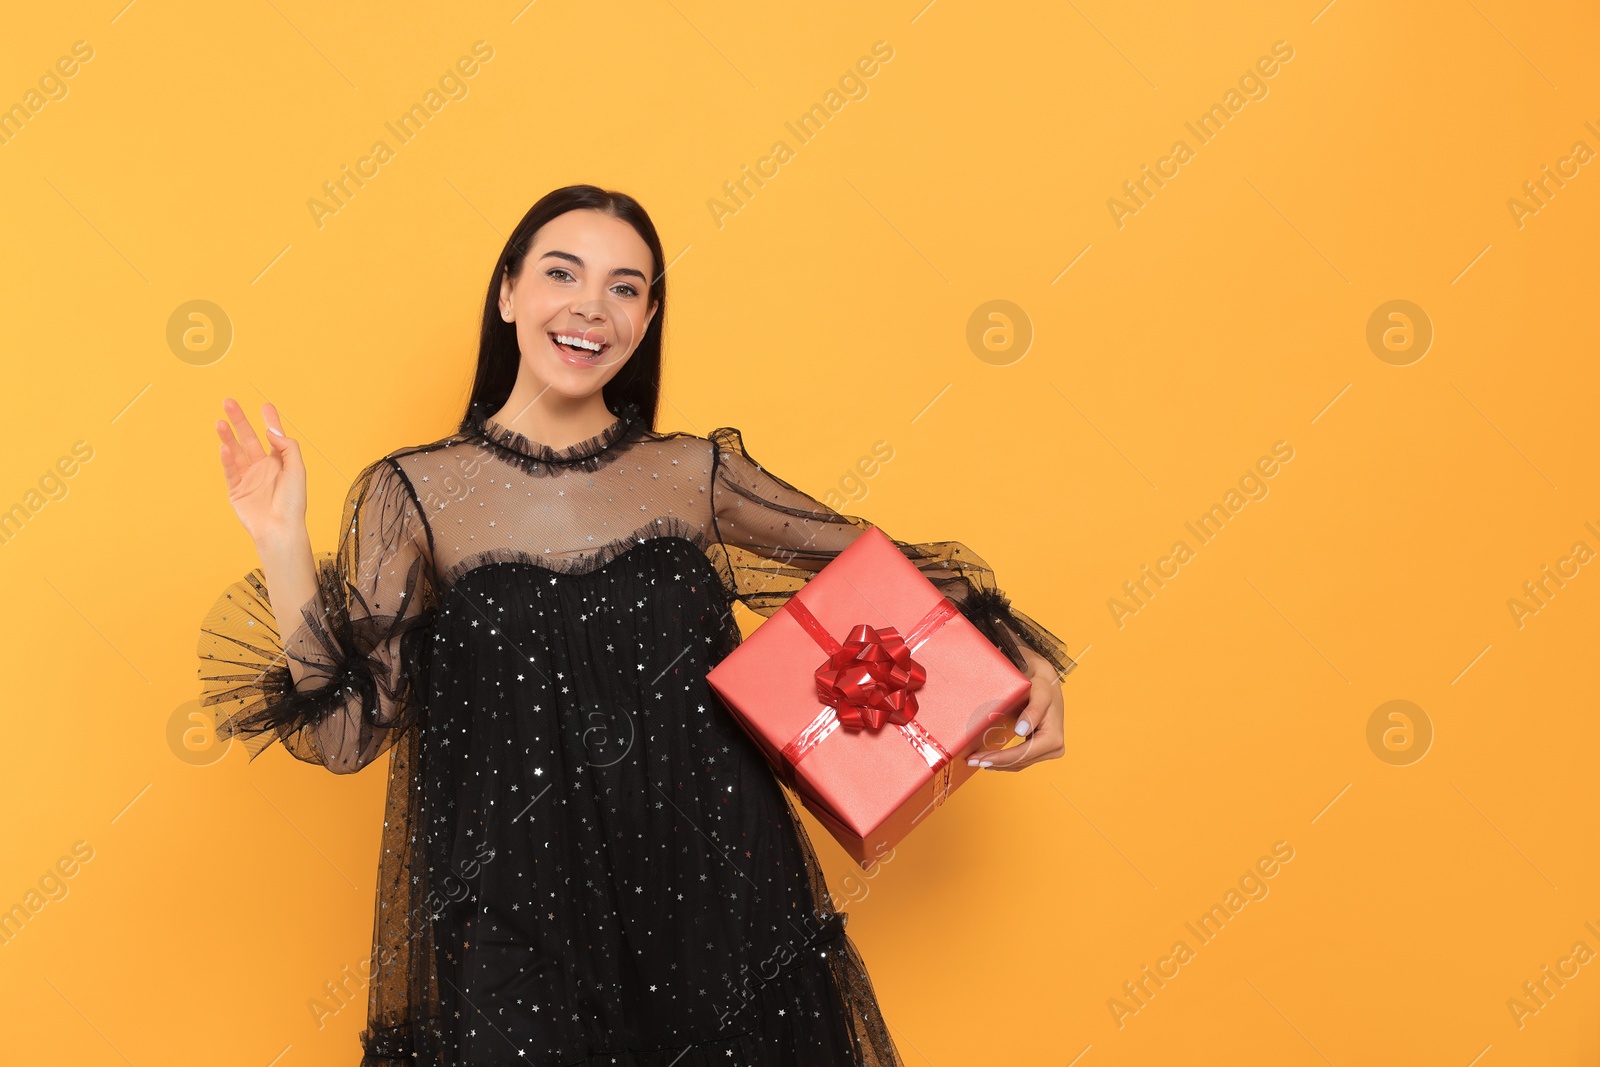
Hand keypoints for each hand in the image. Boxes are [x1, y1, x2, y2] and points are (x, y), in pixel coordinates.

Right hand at [215, 397, 307, 546]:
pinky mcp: (236, 490)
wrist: (280, 529)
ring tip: (220, 421)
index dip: (270, 421)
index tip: (265, 406)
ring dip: (228, 436)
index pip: (273, 437)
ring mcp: (248, 478)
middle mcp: (263, 468)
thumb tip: (271, 430)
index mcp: (280, 463)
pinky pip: (230, 470)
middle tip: (229, 402)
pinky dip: (226, 458)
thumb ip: (287, 447)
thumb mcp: (297, 470)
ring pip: (236, 452)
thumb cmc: (293, 502)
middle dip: (240, 421)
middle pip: (249, 439)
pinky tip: (224, 446)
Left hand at [966, 644, 1064, 771]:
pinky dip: (1005, 761)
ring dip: (998, 764)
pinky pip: (1021, 760)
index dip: (1001, 758)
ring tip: (976, 761)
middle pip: (1020, 761)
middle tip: (972, 761)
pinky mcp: (1041, 750)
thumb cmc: (1042, 686)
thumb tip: (1021, 731)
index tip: (981, 759)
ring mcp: (1049, 751)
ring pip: (1019, 764)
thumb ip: (1033, 712)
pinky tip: (990, 760)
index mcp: (1053, 738)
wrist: (1047, 684)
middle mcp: (1054, 748)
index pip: (1023, 754)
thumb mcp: (1039, 694)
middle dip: (996, 762)